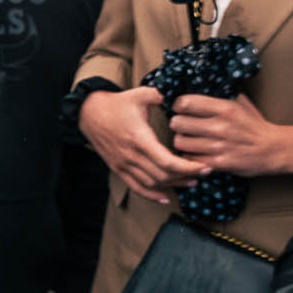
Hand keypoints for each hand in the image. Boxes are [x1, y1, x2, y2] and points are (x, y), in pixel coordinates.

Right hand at [78, 84, 199, 202]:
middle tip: (204, 173)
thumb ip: (158, 95)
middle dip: (186, 177)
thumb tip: (175, 98)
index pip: (167, 162)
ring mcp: (123, 164)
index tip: (204, 166)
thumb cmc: (116, 104)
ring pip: (152, 184)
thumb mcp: (139, 94)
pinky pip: (136, 187)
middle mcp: (131, 155)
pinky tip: (165, 197)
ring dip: (173, 185)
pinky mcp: (118, 168)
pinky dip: (152, 195)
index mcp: (139, 138)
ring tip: (191, 181)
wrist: (88, 113)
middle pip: (163, 176)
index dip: (188, 168)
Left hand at [169, 95, 292, 177]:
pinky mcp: (218, 163)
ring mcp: (219, 146)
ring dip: (182, 140)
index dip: (178, 105)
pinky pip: (189, 158)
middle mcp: (220, 126)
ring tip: (189, 139)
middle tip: (183, 125)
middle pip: (178, 123)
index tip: (181, 108)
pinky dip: (190, 155)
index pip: (185, 102)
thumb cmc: (254, 124)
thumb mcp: (241, 103)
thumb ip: (221, 93)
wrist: (273, 149)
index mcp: (225, 108)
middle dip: (177, 123)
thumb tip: (199, 82)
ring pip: (180, 142)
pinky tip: (197, 152)